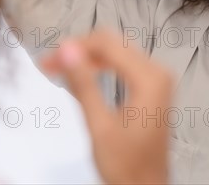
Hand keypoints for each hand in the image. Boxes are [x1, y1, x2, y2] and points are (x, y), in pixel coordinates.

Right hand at [41, 29, 173, 183]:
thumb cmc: (128, 165)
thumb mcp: (99, 125)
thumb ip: (83, 84)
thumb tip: (68, 51)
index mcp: (150, 78)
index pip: (108, 44)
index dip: (75, 46)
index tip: (50, 58)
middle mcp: (158, 73)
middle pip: (113, 44)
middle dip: (80, 50)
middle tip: (51, 63)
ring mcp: (157, 80)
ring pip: (118, 52)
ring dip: (89, 57)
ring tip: (60, 69)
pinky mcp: (153, 88)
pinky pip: (125, 65)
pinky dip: (102, 66)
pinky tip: (82, 75)